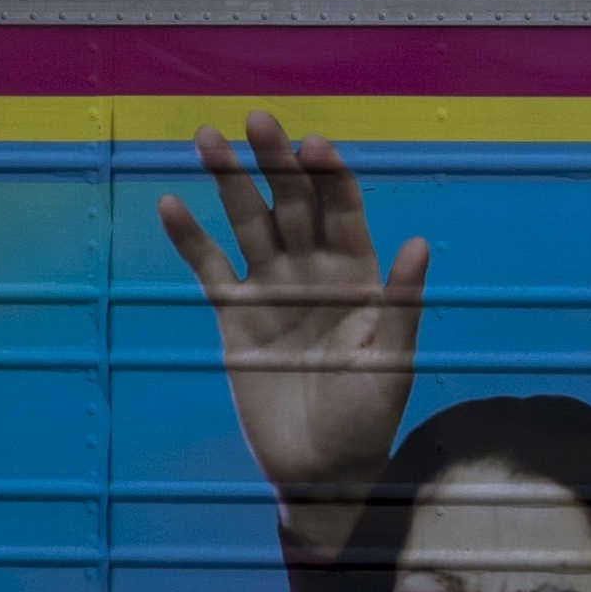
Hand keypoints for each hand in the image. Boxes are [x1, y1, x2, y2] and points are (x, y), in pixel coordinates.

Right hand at [158, 111, 428, 555]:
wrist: (322, 469)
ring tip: (207, 139)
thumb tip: (420, 243)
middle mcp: (313, 272)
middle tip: (257, 121)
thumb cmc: (368, 419)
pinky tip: (171, 203)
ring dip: (228, 180)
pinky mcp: (236, 317)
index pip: (343, 211)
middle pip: (292, 203)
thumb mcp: (393, 362)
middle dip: (276, 163)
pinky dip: (190, 239)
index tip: (315, 148)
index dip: (330, 178)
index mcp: (358, 276)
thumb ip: (403, 303)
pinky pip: (209, 268)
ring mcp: (272, 291)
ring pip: (247, 223)